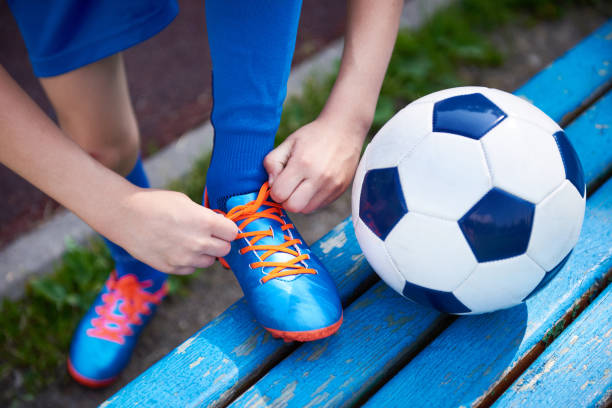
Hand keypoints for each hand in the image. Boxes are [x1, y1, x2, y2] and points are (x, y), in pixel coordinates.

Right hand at [109, 189, 237, 274]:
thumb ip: (205, 216)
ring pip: (209, 261)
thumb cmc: (155, 203)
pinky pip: (191, 269)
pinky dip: (189, 261)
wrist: (124, 215)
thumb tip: (219, 225)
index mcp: (205, 222)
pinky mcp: (172, 268)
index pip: (233, 233)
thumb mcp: (185, 202)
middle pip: (225, 249)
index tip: (221, 227)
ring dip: (205, 253)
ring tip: (189, 240)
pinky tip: (177, 248)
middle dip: (219, 242)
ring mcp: (185, 258)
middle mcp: (198, 243)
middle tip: (208, 234)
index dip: (227, 229)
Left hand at [264, 116, 364, 212]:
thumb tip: (271, 185)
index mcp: (302, 163)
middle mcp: (319, 177)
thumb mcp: (288, 142)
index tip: (279, 181)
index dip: (275, 190)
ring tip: (302, 184)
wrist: (344, 130)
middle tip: (288, 186)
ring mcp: (331, 186)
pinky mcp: (339, 190)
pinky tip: (313, 184)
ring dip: (299, 201)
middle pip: (293, 207)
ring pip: (306, 210)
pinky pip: (319, 205)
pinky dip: (312, 199)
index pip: (279, 194)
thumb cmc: (313, 136)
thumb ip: (272, 162)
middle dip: (286, 199)